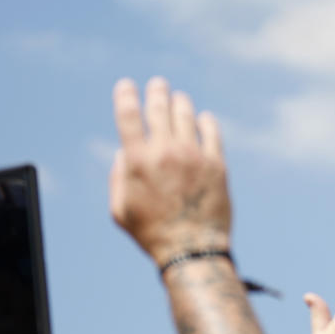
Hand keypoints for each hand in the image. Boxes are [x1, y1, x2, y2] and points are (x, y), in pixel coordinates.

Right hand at [110, 77, 230, 265]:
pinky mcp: (216, 163)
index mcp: (137, 162)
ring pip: (186, 115)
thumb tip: (124, 152)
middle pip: (159, 107)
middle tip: (158, 84)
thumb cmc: (152, 233)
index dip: (125, 95)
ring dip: (180, 102)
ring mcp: (193, 155)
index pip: (127, 115)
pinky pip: (212, 131)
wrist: (192, 249)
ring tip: (178, 99)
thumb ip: (117, 177)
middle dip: (157, 91)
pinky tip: (202, 119)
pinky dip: (205, 121)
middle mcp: (165, 152)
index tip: (126, 85)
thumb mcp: (120, 210)